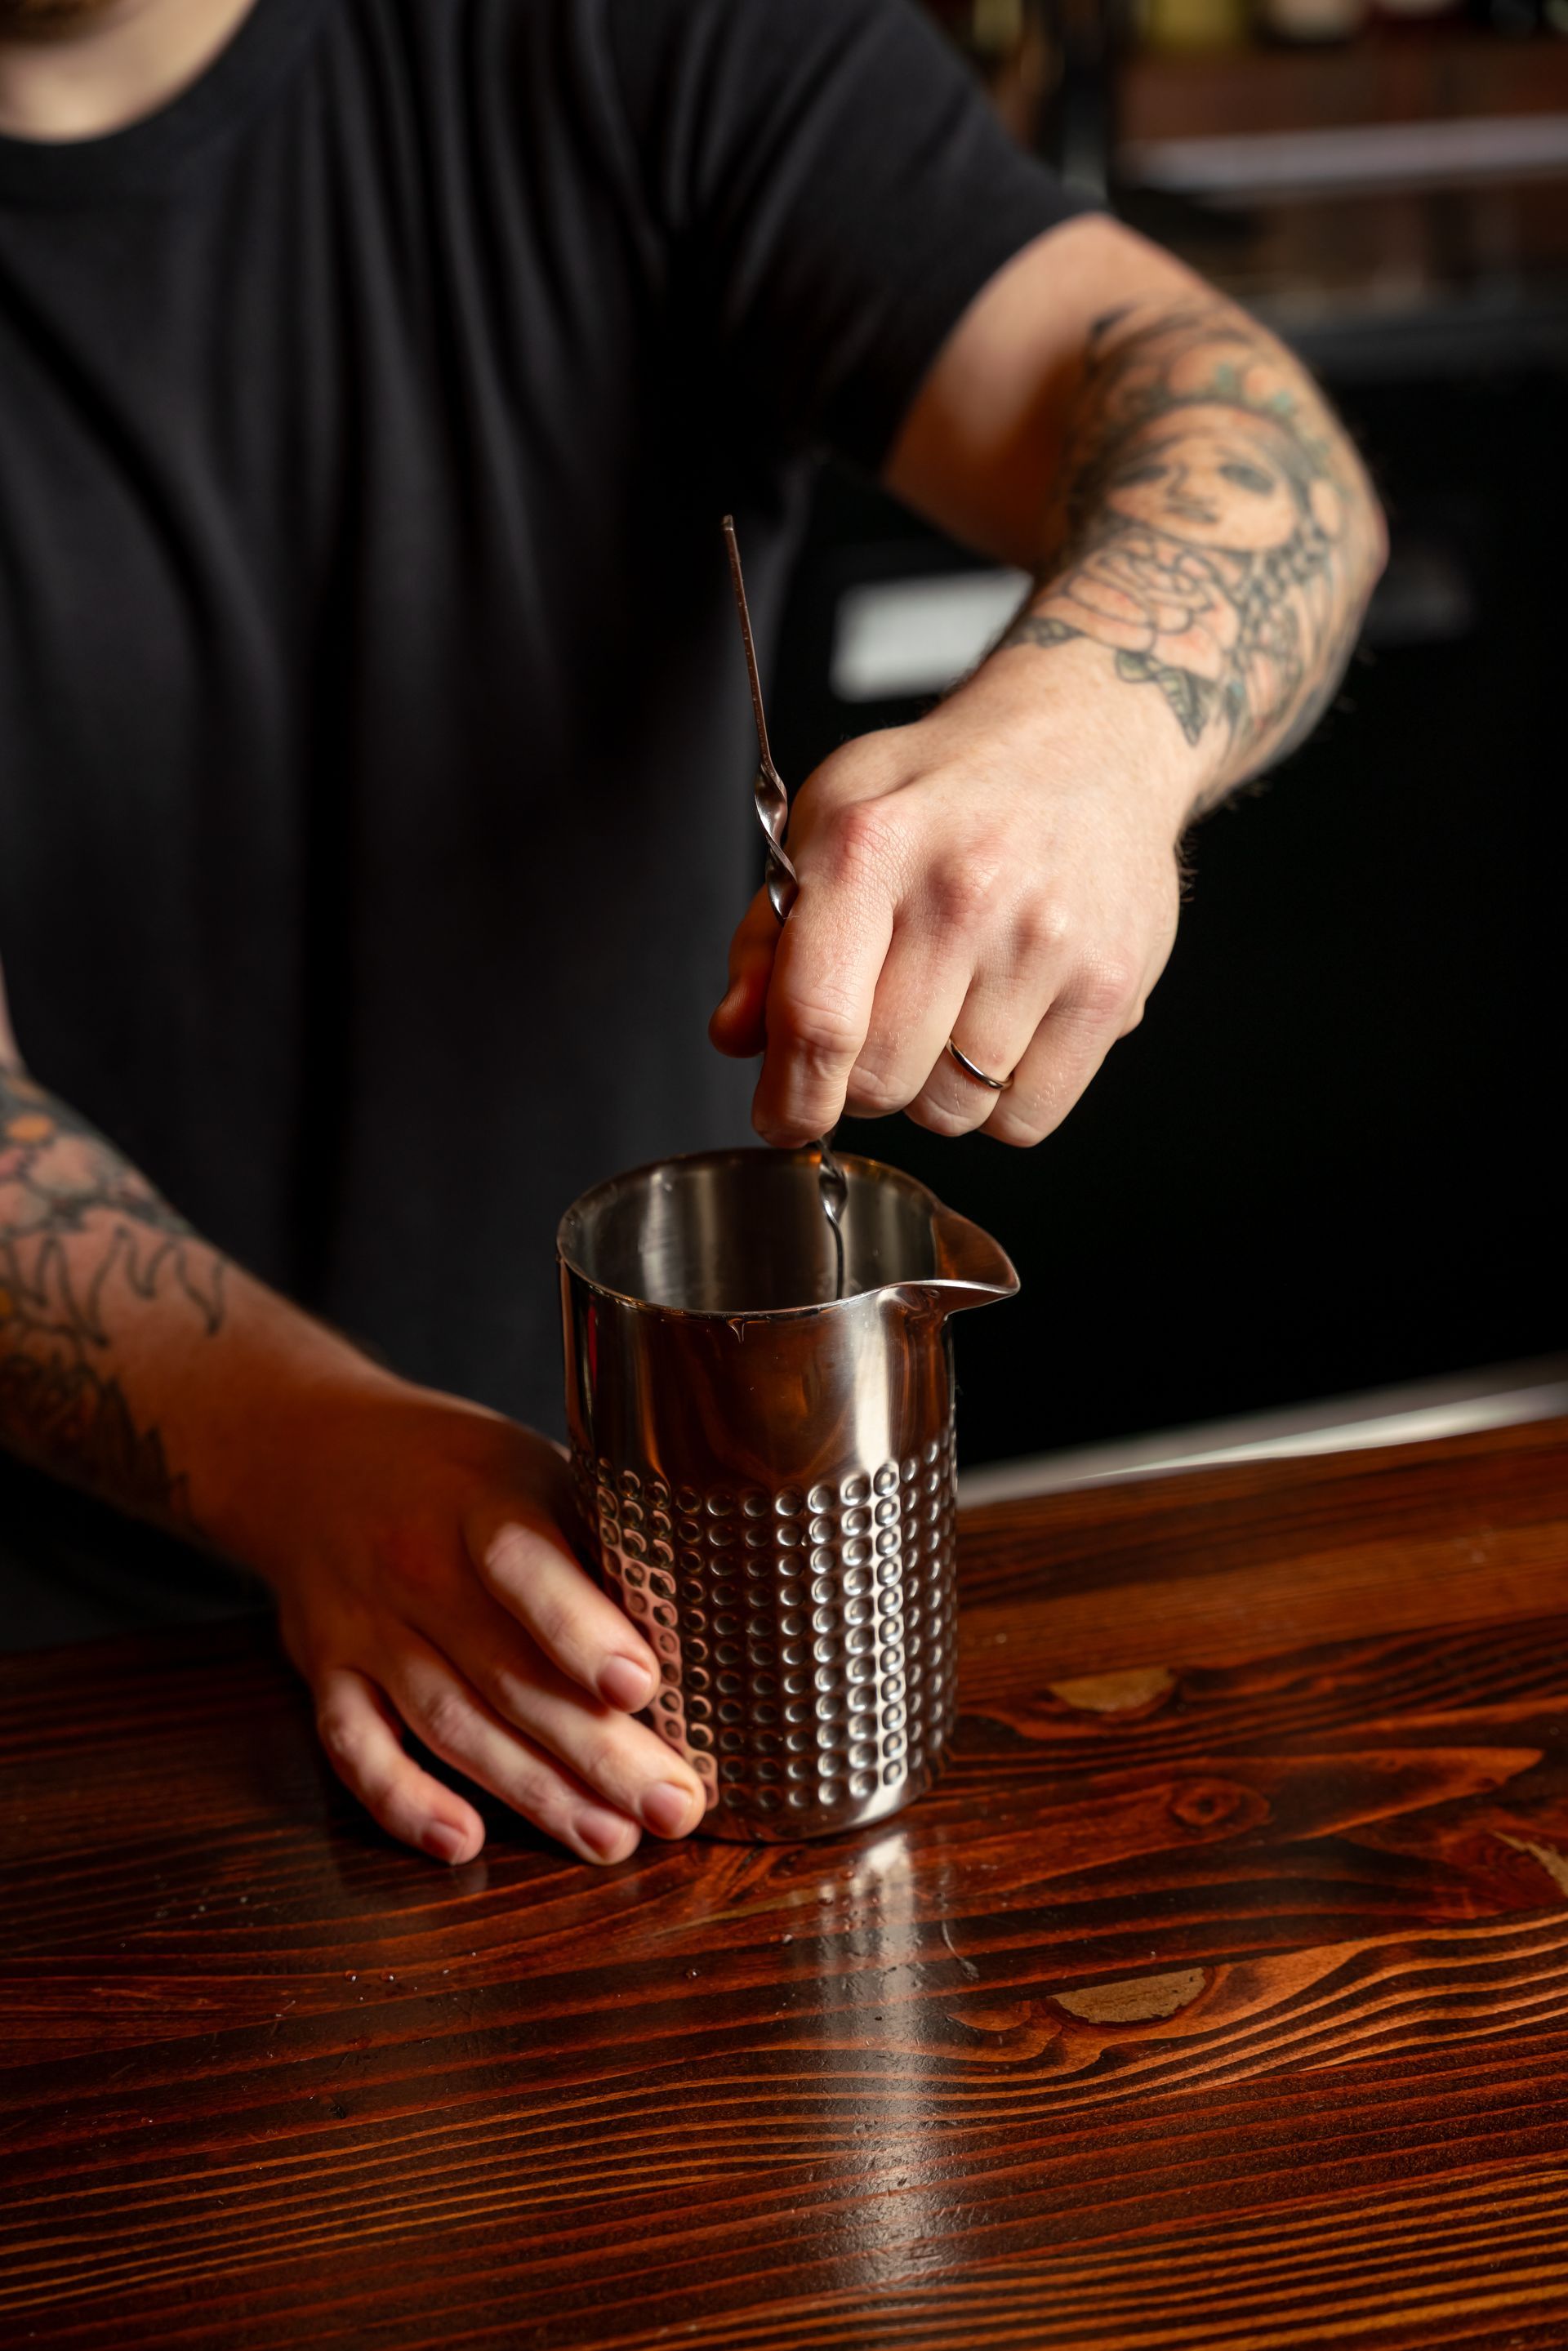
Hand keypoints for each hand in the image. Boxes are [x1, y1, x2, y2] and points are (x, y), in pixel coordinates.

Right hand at [237, 1376, 706, 1865]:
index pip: (525, 1564)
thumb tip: (711, 1623)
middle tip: (674, 1808)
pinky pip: (354, 1746)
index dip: (578, 1627)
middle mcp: (418, 1564)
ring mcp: (367, 1623)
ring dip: (531, 1792)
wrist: (315, 1453)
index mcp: (484, 1500)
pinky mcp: (326, 1669)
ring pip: (448, 1722)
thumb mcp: (535, 1469)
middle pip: (507, 1671)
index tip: (641, 1685)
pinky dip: (402, 1799)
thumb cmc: (461, 1473)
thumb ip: (598, 1541)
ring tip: (611, 1839)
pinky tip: (461, 1841)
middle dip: (596, 1751)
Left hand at [710, 649, 1198, 1146]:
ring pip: (953, 1109)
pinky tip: (1001, 1036)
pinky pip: (1026, 1118)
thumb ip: (770, 936)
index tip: (783, 1117)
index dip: (791, 1096)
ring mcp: (1048, 943)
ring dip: (933, 1091)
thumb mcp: (831, 822)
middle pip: (883, 1079)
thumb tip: (738, 1035)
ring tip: (947, 1018)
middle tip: (877, 1034)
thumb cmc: (946, 789)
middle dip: (861, 1083)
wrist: (1088, 740)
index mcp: (873, 846)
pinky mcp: (1110, 987)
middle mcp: (966, 892)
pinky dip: (1001, 1104)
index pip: (818, 1018)